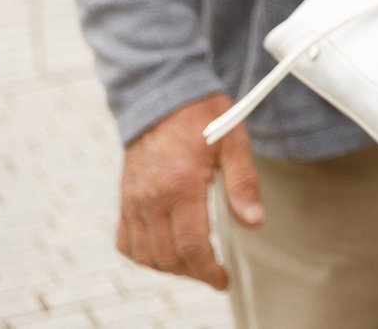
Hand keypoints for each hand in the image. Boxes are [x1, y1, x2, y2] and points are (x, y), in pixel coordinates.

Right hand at [118, 91, 259, 289]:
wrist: (163, 97)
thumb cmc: (203, 117)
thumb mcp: (234, 142)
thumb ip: (243, 183)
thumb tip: (254, 222)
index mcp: (180, 186)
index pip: (191, 245)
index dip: (208, 270)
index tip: (223, 280)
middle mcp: (150, 199)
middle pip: (167, 257)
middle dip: (193, 273)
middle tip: (214, 273)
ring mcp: (133, 201)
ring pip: (145, 255)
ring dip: (169, 268)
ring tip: (195, 265)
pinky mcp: (124, 200)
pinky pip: (126, 242)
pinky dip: (144, 256)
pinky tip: (165, 252)